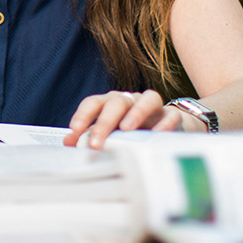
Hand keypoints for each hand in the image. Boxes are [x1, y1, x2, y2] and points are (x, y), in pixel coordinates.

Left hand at [63, 90, 202, 147]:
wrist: (172, 128)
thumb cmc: (135, 130)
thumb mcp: (112, 133)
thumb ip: (90, 135)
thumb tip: (68, 142)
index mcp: (113, 103)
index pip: (95, 102)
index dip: (84, 114)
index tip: (74, 130)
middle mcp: (132, 101)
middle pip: (117, 102)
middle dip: (104, 122)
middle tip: (96, 143)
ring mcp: (154, 108)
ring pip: (147, 99)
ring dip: (136, 113)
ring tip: (126, 129)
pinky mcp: (174, 116)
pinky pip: (172, 114)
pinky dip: (165, 123)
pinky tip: (157, 134)